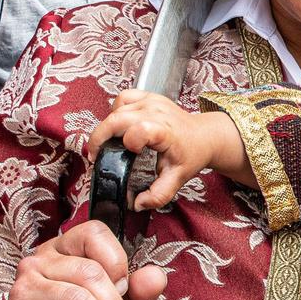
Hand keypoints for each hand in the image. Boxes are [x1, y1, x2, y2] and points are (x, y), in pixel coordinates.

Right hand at [86, 92, 237, 210]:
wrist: (204, 136)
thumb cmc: (191, 154)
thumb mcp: (177, 178)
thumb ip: (158, 195)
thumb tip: (137, 203)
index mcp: (165, 131)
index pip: (140, 129)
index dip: (129, 142)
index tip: (127, 155)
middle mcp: (157, 112)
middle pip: (118, 118)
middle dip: (100, 137)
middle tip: (96, 155)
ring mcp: (152, 101)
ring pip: (116, 108)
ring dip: (106, 126)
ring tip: (109, 142)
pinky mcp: (148, 96)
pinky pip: (123, 98)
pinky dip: (115, 110)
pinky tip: (119, 125)